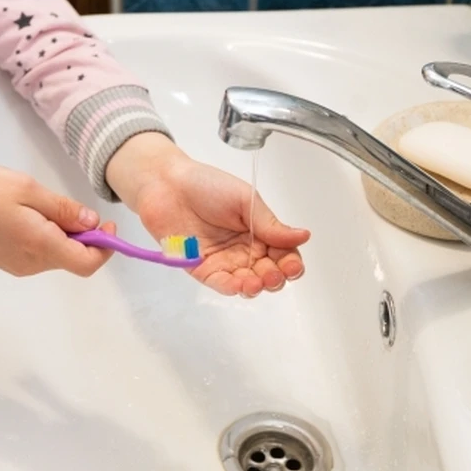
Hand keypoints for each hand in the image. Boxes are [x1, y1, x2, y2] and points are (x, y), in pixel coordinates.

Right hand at [0, 163, 114, 276]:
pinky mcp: (4, 259)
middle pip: (73, 259)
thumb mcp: (26, 189)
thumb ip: (63, 209)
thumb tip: (92, 224)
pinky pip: (37, 251)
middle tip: (69, 204)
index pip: (89, 264)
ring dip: (62, 232)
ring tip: (39, 202)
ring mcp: (16, 264)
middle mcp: (31, 263)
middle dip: (83, 235)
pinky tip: (24, 210)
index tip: (106, 223)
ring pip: (55, 254)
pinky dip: (44, 234)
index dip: (106, 247)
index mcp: (40, 247)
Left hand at [107, 134, 310, 297]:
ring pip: (247, 282)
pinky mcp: (201, 268)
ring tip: (259, 281)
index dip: (290, 263)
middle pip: (268, 272)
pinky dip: (233, 287)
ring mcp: (223, 261)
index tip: (292, 265)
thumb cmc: (206, 185)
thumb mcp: (246, 200)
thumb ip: (271, 224)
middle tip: (276, 273)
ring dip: (257, 286)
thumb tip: (303, 236)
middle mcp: (243, 249)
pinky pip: (221, 283)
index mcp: (258, 231)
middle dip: (276, 277)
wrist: (167, 183)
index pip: (283, 254)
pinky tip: (242, 284)